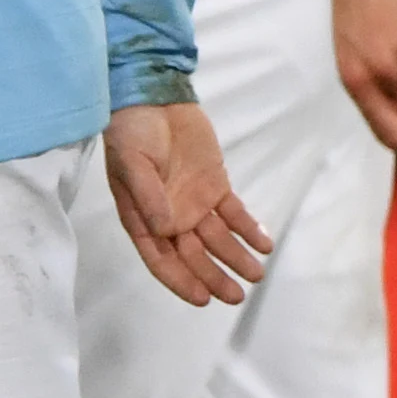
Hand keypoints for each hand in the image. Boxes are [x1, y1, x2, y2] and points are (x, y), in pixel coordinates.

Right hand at [106, 100, 272, 305]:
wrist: (152, 99)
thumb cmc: (132, 132)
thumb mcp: (132, 164)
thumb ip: (148, 196)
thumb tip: (164, 228)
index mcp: (142, 218)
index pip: (161, 259)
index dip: (181, 280)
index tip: (203, 298)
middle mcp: (169, 217)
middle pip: (193, 255)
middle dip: (214, 277)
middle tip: (236, 296)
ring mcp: (193, 203)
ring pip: (218, 239)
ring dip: (237, 257)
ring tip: (256, 275)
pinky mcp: (214, 186)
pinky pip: (234, 213)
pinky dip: (249, 228)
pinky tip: (265, 243)